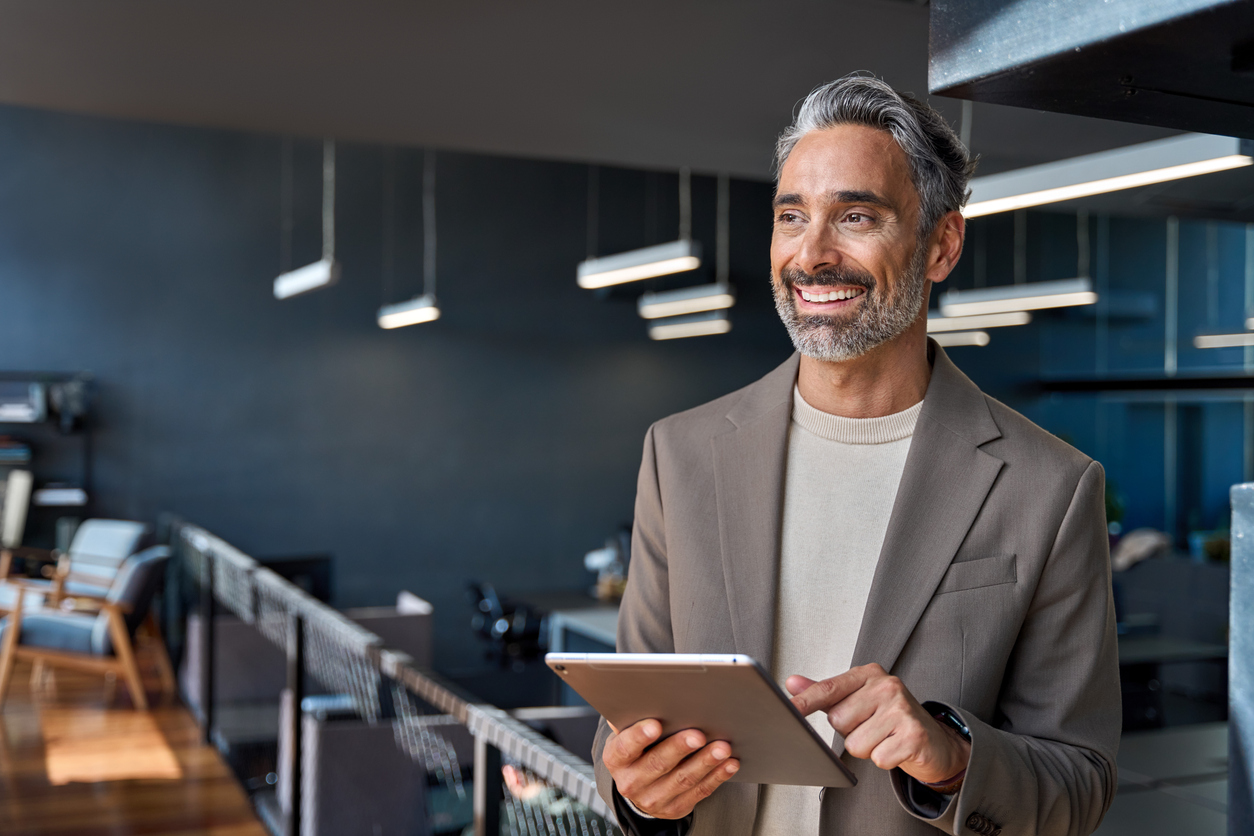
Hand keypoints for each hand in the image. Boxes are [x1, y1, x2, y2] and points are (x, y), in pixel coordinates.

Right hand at [601, 719, 739, 818]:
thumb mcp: (626, 734)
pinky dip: (717, 776)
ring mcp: (653, 799)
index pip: (626, 747)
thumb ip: (633, 717)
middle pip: (658, 764)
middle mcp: (631, 782)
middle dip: (680, 748)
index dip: (639, 736)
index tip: (656, 724)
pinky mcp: (675, 808)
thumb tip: (645, 695)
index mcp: (616, 759)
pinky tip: (729, 764)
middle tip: (699, 735)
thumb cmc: (637, 748)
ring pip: (683, 780)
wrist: (638, 784)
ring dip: (705, 763)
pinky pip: (699, 792)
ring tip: (722, 748)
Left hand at [787, 664, 969, 784]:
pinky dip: (884, 760)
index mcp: (869, 674)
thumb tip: (792, 683)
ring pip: (856, 744)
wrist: (934, 741)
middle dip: (850, 732)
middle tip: (871, 727)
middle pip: (839, 721)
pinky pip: (878, 758)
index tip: (788, 710)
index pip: (828, 689)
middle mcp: (887, 686)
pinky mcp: (914, 735)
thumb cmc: (891, 719)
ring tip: (884, 738)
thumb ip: (825, 692)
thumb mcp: (858, 699)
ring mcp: (902, 709)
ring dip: (867, 748)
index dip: (805, 702)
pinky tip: (896, 748)